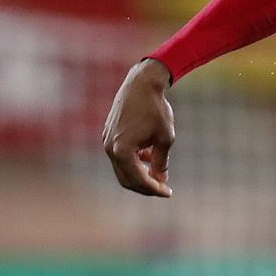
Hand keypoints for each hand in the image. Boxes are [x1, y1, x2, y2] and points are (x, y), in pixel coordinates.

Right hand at [102, 58, 175, 196]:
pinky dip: (133, 161)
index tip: (168, 192)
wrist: (141, 83)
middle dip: (145, 186)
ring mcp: (106, 140)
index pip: (138, 180)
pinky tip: (148, 156)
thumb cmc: (155, 109)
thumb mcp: (165, 138)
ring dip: (139, 174)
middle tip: (163, 188)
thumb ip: (161, 162)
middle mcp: (110, 148)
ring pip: (122, 168)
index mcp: (122, 151)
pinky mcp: (108, 134)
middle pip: (126, 179)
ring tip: (158, 172)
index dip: (154, 189)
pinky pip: (119, 155)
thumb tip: (161, 180)